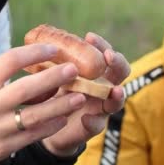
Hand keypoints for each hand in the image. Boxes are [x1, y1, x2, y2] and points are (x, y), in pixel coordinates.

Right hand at [0, 44, 87, 164]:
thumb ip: (3, 73)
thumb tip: (39, 57)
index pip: (9, 61)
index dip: (34, 53)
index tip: (54, 50)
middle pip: (24, 89)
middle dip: (52, 78)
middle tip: (73, 70)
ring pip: (33, 116)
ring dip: (59, 105)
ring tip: (79, 96)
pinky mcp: (5, 146)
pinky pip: (34, 135)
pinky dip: (51, 126)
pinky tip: (64, 117)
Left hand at [41, 32, 130, 156]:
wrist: (46, 124)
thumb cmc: (52, 93)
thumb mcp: (53, 76)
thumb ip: (54, 63)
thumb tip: (43, 40)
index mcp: (94, 72)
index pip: (105, 54)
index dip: (101, 45)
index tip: (89, 37)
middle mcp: (102, 88)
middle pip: (120, 73)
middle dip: (118, 63)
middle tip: (109, 56)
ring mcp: (100, 108)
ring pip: (116, 101)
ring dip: (117, 95)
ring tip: (115, 91)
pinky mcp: (91, 127)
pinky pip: (97, 125)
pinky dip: (93, 121)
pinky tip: (86, 118)